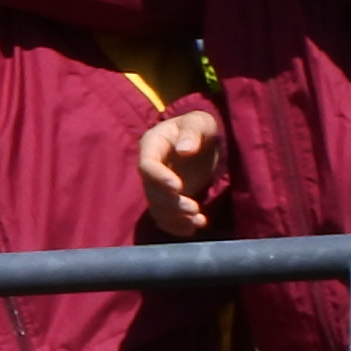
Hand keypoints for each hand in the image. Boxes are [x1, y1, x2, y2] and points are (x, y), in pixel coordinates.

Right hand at [138, 103, 224, 240]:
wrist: (203, 141)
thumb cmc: (199, 127)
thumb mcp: (199, 122)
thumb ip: (192, 132)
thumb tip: (184, 150)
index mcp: (152, 145)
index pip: (147, 165)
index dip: (159, 178)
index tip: (178, 187)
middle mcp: (149, 168)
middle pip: (151, 191)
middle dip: (171, 203)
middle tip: (194, 209)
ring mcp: (157, 186)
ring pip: (157, 207)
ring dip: (175, 218)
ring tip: (198, 221)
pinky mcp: (166, 199)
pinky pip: (163, 217)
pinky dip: (176, 226)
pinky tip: (193, 228)